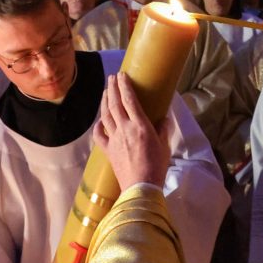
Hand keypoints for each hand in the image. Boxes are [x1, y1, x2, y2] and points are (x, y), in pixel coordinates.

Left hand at [93, 73, 170, 191]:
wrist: (140, 186)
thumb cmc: (156, 166)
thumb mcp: (164, 145)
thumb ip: (162, 129)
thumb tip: (164, 118)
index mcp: (140, 126)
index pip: (130, 100)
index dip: (125, 86)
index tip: (122, 75)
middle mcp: (124, 129)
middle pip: (115, 104)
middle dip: (113, 88)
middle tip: (112, 77)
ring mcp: (114, 139)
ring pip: (106, 115)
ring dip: (105, 101)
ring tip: (106, 91)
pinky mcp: (108, 150)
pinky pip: (99, 135)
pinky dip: (98, 125)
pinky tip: (100, 120)